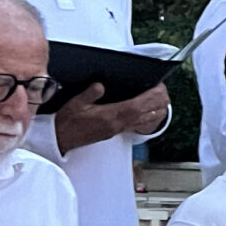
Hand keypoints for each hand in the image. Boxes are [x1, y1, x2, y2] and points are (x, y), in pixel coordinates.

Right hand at [54, 82, 171, 150]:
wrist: (60, 139)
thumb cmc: (67, 122)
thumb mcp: (75, 103)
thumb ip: (90, 93)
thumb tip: (101, 85)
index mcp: (110, 116)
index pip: (137, 106)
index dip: (151, 97)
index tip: (159, 88)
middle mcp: (117, 124)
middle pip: (146, 114)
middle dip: (158, 103)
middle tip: (165, 92)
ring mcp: (117, 129)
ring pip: (144, 121)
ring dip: (155, 111)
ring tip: (163, 101)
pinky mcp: (114, 132)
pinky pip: (136, 125)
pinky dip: (147, 119)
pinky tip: (150, 114)